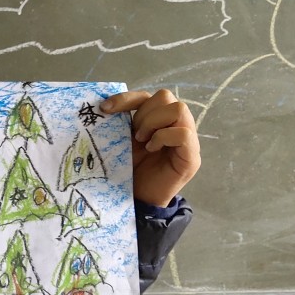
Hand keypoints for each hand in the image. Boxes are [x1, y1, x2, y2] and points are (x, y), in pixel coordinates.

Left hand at [101, 89, 199, 207]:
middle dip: (144, 114)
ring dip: (154, 123)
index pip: (148, 96)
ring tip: (143, 141)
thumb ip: (122, 122)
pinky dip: (164, 138)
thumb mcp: (123, 141)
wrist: (138, 198)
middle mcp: (175, 125)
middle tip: (135, 135)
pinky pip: (184, 133)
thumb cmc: (130, 169)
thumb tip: (103, 104)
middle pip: (165, 96)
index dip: (127, 98)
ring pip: (179, 109)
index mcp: (158, 119)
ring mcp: (187, 139)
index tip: (104, 109)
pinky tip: (152, 149)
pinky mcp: (192, 156)